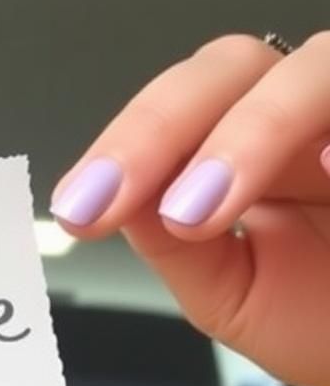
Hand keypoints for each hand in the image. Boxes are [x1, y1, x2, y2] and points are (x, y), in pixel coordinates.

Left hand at [50, 33, 329, 385]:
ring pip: (315, 70)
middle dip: (164, 131)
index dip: (125, 148)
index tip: (80, 208)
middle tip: (130, 203)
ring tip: (202, 207)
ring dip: (253, 130)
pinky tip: (329, 167)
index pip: (174, 112)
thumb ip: (169, 245)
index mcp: (242, 145)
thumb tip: (105, 200)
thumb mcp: (224, 291)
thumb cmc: (314, 317)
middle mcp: (300, 119)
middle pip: (230, 68)